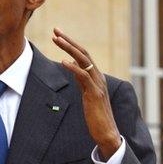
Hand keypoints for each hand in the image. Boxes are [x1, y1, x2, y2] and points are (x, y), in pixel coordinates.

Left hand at [52, 28, 120, 159]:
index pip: (83, 55)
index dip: (71, 43)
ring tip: (56, 39)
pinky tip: (63, 61)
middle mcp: (98, 77)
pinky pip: (83, 76)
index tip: (58, 35)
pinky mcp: (95, 94)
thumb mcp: (86, 93)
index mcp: (96, 76)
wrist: (107, 133)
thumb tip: (70, 65)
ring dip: (69, 48)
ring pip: (83, 60)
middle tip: (55, 30)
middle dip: (68, 40)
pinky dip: (73, 67)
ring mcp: (97, 84)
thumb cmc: (96, 115)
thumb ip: (80, 79)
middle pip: (83, 53)